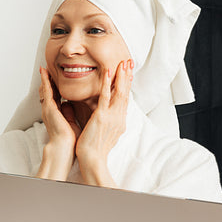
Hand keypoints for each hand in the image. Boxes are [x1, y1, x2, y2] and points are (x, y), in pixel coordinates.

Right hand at [35, 67, 80, 180]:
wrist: (64, 146)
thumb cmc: (69, 139)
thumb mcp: (70, 122)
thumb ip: (69, 113)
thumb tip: (70, 104)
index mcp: (55, 114)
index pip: (54, 97)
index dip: (54, 87)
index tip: (55, 78)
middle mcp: (49, 110)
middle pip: (48, 91)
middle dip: (47, 81)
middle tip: (46, 69)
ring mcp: (48, 108)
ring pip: (45, 89)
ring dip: (45, 78)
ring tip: (44, 68)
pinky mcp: (49, 107)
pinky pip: (46, 90)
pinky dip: (45, 81)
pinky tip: (44, 72)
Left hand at [76, 59, 133, 187]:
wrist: (92, 158)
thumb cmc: (95, 147)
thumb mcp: (105, 131)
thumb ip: (105, 120)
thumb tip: (103, 113)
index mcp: (119, 120)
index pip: (125, 99)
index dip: (127, 84)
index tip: (128, 72)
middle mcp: (119, 117)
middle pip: (126, 93)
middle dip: (128, 76)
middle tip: (129, 62)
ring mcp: (112, 116)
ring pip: (119, 92)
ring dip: (122, 76)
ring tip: (123, 63)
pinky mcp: (102, 116)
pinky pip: (106, 96)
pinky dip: (108, 83)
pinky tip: (108, 72)